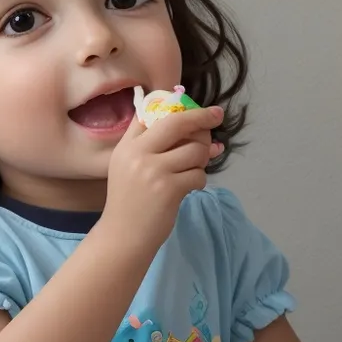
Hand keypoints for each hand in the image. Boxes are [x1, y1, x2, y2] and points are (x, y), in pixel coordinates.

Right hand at [105, 105, 224, 232]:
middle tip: (217, 115)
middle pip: (177, 122)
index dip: (177, 107)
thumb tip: (199, 131)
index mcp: (127, 145)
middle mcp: (138, 153)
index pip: (152, 113)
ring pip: (195, 150)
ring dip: (202, 158)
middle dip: (202, 117)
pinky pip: (199, 174)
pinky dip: (199, 180)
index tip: (196, 106)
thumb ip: (153, 146)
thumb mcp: (129, 167)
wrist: (123, 236)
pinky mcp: (169, 188)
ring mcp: (153, 170)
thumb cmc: (130, 201)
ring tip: (194, 168)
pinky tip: (190, 187)